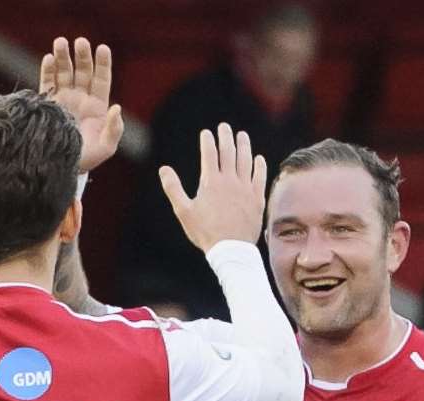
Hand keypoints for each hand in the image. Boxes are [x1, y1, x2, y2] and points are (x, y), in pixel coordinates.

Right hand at [41, 37, 123, 171]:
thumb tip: (117, 107)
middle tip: (81, 42)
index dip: (103, 64)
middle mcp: (80, 100)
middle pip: (83, 71)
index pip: (101, 79)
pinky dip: (48, 71)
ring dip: (63, 57)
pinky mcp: (47, 105)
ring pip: (64, 73)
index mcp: (97, 107)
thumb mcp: (105, 148)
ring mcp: (63, 100)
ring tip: (60, 42)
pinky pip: (47, 83)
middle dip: (82, 56)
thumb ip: (114, 129)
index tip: (103, 48)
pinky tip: (49, 59)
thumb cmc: (86, 160)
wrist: (60, 169)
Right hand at [160, 123, 266, 252]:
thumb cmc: (204, 232)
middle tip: (224, 127)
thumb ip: (173, 188)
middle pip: (229, 151)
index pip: (209, 153)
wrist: (231, 250)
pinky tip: (258, 158)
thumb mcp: (183, 211)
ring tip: (242, 136)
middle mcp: (230, 180)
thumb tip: (164, 169)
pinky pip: (260, 176)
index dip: (207, 140)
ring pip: (246, 160)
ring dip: (244, 146)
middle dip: (226, 136)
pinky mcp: (257, 198)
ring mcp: (246, 188)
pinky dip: (259, 165)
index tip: (206, 133)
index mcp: (211, 182)